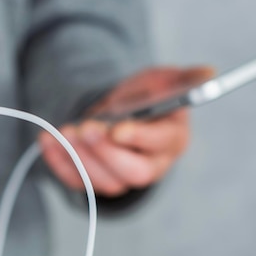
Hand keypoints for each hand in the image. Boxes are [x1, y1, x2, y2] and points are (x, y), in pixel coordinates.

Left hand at [39, 66, 212, 196]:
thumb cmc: (146, 96)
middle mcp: (149, 165)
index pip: (159, 146)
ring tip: (64, 131)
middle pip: (132, 173)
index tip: (118, 129)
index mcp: (171, 140)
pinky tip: (47, 140)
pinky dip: (58, 162)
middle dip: (105, 152)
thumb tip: (208, 73)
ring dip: (80, 157)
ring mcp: (120, 177)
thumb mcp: (165, 80)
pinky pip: (76, 180)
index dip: (139, 139)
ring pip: (103, 181)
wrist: (118, 110)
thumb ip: (184, 78)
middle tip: (86, 128)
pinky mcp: (94, 181)